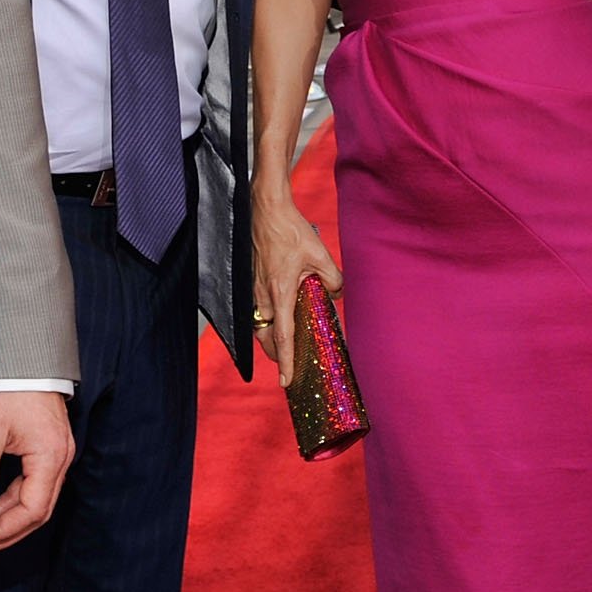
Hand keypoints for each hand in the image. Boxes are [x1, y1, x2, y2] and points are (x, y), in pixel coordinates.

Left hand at [0, 390, 72, 554]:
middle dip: (8, 532)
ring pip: (37, 499)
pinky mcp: (48, 448)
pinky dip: (14, 500)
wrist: (18, 355)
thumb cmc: (4, 388)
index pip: (31, 510)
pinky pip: (35, 484)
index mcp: (50, 456)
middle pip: (38, 511)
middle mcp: (60, 458)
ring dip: (10, 519)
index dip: (4, 531)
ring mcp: (57, 453)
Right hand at [249, 187, 341, 388]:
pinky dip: (267, 321)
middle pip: (266, 337)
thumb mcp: (320, 254)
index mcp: (281, 292)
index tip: (286, 381)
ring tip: (285, 346)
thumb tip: (337, 293)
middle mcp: (264, 295)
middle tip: (290, 366)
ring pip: (260, 324)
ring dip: (271, 338)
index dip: (285, 361)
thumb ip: (332, 278)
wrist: (266, 210)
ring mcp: (255, 289)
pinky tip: (280, 317)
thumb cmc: (291, 231)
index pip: (283, 336)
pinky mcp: (253, 280)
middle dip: (277, 355)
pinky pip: (259, 309)